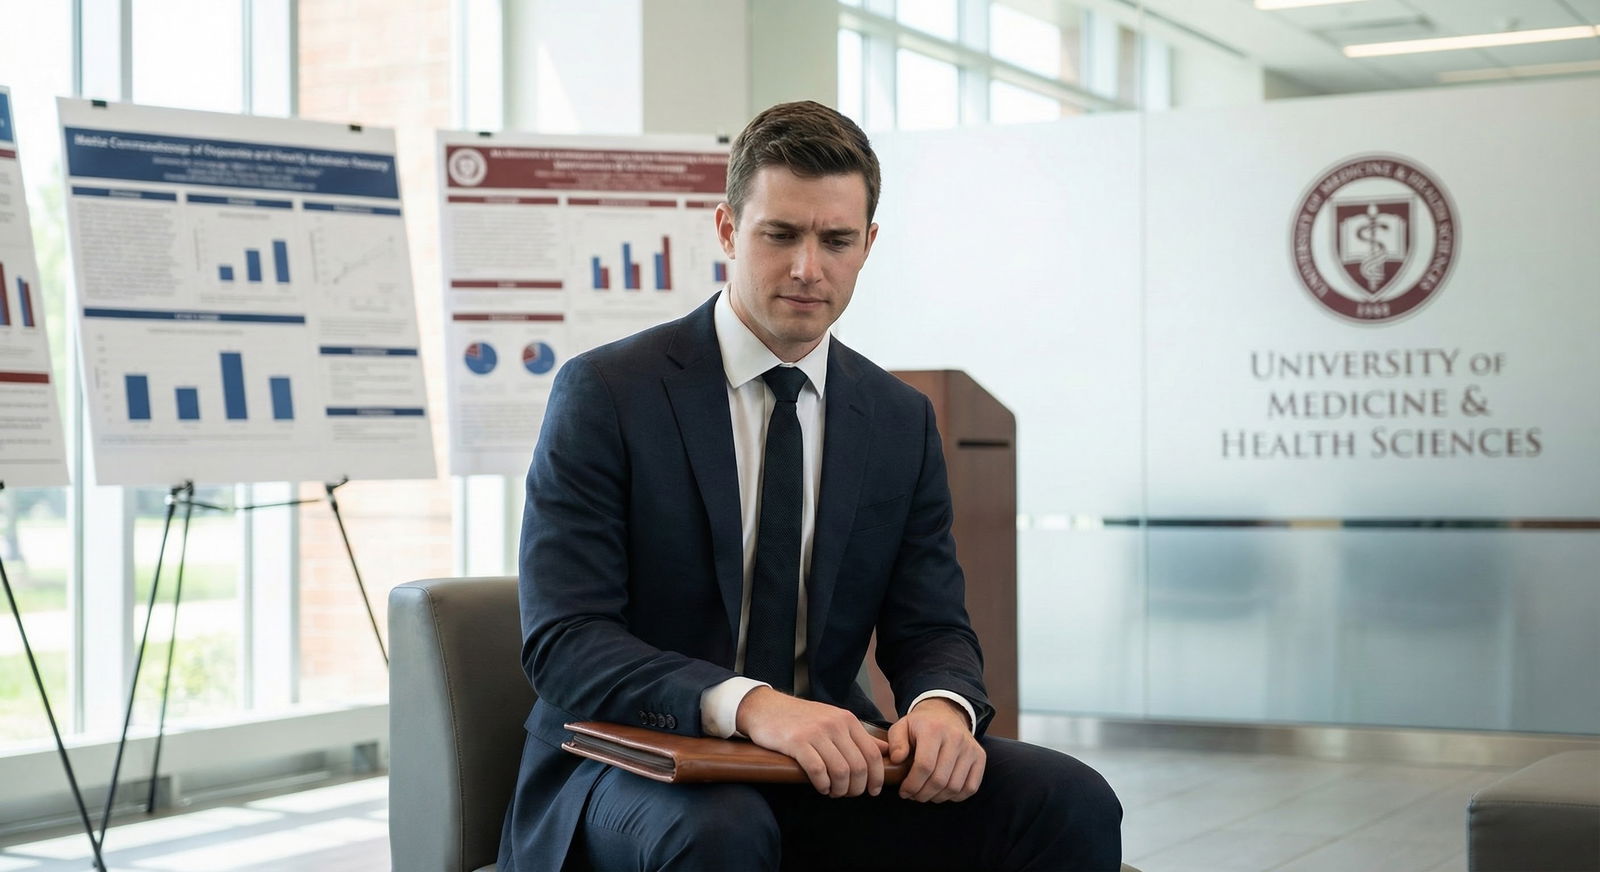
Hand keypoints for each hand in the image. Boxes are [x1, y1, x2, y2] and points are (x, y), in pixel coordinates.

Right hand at [736, 686, 889, 797]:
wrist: (766, 708)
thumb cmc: (801, 718)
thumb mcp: (834, 720)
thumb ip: (859, 736)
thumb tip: (886, 751)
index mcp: (847, 720)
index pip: (873, 754)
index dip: (876, 777)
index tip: (872, 791)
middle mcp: (835, 725)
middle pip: (859, 766)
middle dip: (857, 788)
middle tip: (848, 794)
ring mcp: (816, 733)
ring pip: (841, 771)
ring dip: (840, 789)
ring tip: (834, 792)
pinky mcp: (797, 742)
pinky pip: (818, 771)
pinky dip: (822, 785)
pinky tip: (820, 787)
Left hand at [887, 697, 985, 802]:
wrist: (945, 713)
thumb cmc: (920, 726)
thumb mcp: (901, 726)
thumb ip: (895, 742)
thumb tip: (897, 759)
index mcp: (933, 729)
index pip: (924, 766)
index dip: (912, 785)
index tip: (904, 792)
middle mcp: (955, 737)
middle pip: (939, 780)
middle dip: (923, 794)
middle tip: (913, 796)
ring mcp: (970, 748)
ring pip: (955, 787)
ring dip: (937, 797)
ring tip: (926, 794)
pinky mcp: (980, 757)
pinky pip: (970, 787)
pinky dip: (955, 796)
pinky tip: (942, 792)